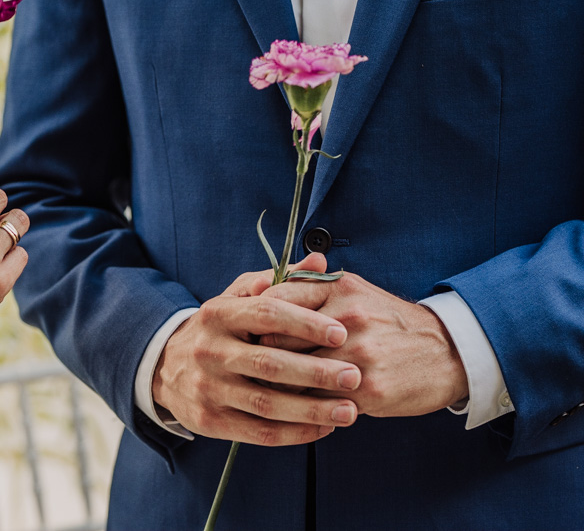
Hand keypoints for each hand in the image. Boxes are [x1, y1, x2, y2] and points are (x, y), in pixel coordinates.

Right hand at [152, 255, 361, 446]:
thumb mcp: (237, 297)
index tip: (341, 332)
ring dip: (312, 409)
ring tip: (350, 410)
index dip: (305, 323)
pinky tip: (324, 428)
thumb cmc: (218, 329)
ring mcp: (208, 388)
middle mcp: (210, 350)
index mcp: (218, 314)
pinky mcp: (210, 421)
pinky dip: (296, 432)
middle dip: (315, 371)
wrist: (165, 366)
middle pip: (268, 363)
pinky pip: (259, 432)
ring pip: (266, 404)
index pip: (265, 313)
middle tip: (354, 376)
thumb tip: (320, 262)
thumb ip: (280, 281)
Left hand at [260, 273, 468, 416]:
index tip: (246, 333)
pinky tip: (298, 405)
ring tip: (267, 388)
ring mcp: (357, 354)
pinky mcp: (368, 389)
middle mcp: (347, 317)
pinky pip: (316, 401)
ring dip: (275, 384)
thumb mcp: (352, 290)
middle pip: (277, 338)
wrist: (446, 352)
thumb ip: (308, 287)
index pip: (275, 300)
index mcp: (339, 287)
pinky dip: (302, 405)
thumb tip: (258, 291)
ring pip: (292, 374)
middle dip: (258, 354)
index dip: (254, 319)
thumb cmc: (386, 321)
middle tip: (247, 365)